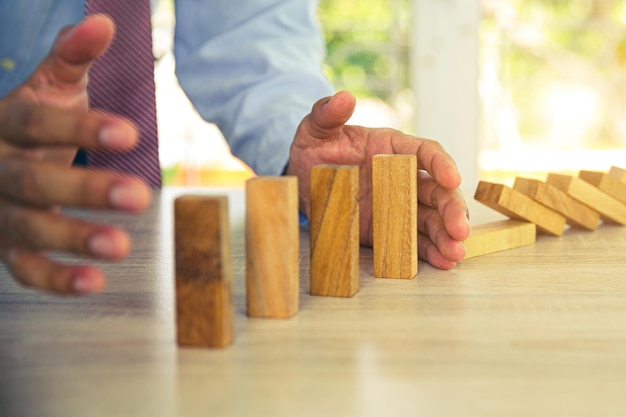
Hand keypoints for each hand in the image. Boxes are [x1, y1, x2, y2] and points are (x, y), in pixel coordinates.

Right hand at [0, 15, 150, 294]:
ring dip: (73, 239)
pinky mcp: (5, 247)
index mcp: (3, 123)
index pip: (36, 123)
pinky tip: (94, 283)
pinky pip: (23, 270)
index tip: (131, 135)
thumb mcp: (45, 86)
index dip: (81, 129)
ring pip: (27, 229)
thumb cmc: (27, 121)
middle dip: (85, 190)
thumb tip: (101, 22)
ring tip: (120, 246)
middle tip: (139, 195)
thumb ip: (71, 58)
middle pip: (32, 181)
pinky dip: (56, 279)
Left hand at [286, 90, 470, 268]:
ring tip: (456, 254)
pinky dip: (429, 251)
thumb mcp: (314, 130)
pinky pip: (413, 240)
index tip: (452, 178)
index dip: (441, 164)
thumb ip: (326, 114)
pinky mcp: (388, 230)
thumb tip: (343, 97)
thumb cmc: (313, 150)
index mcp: (391, 148)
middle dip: (451, 209)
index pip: (425, 151)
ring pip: (430, 217)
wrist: (300, 182)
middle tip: (460, 230)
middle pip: (436, 190)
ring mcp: (397, 205)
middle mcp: (401, 176)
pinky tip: (442, 262)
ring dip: (446, 235)